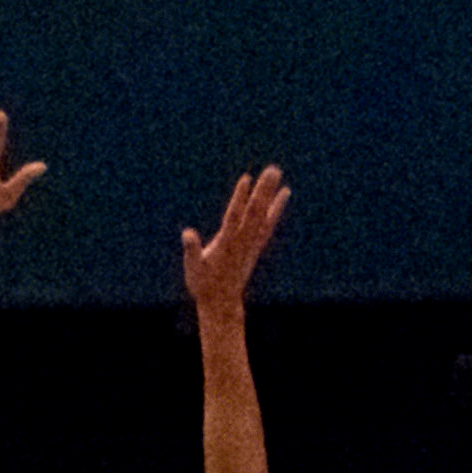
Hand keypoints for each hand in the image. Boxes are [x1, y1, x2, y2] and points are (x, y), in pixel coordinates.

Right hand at [182, 166, 289, 314]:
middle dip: (263, 190)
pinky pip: (269, 223)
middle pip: (255, 212)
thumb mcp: (192, 268)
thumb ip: (192, 250)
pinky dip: (277, 208)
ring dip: (271, 193)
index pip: (234, 217)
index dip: (240, 198)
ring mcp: (252, 243)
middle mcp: (243, 241)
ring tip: (276, 172)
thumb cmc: (203, 285)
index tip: (247, 179)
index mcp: (226, 244)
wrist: (221, 303)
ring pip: (264, 214)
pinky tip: (283, 194)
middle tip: (272, 170)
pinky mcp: (256, 245)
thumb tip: (188, 234)